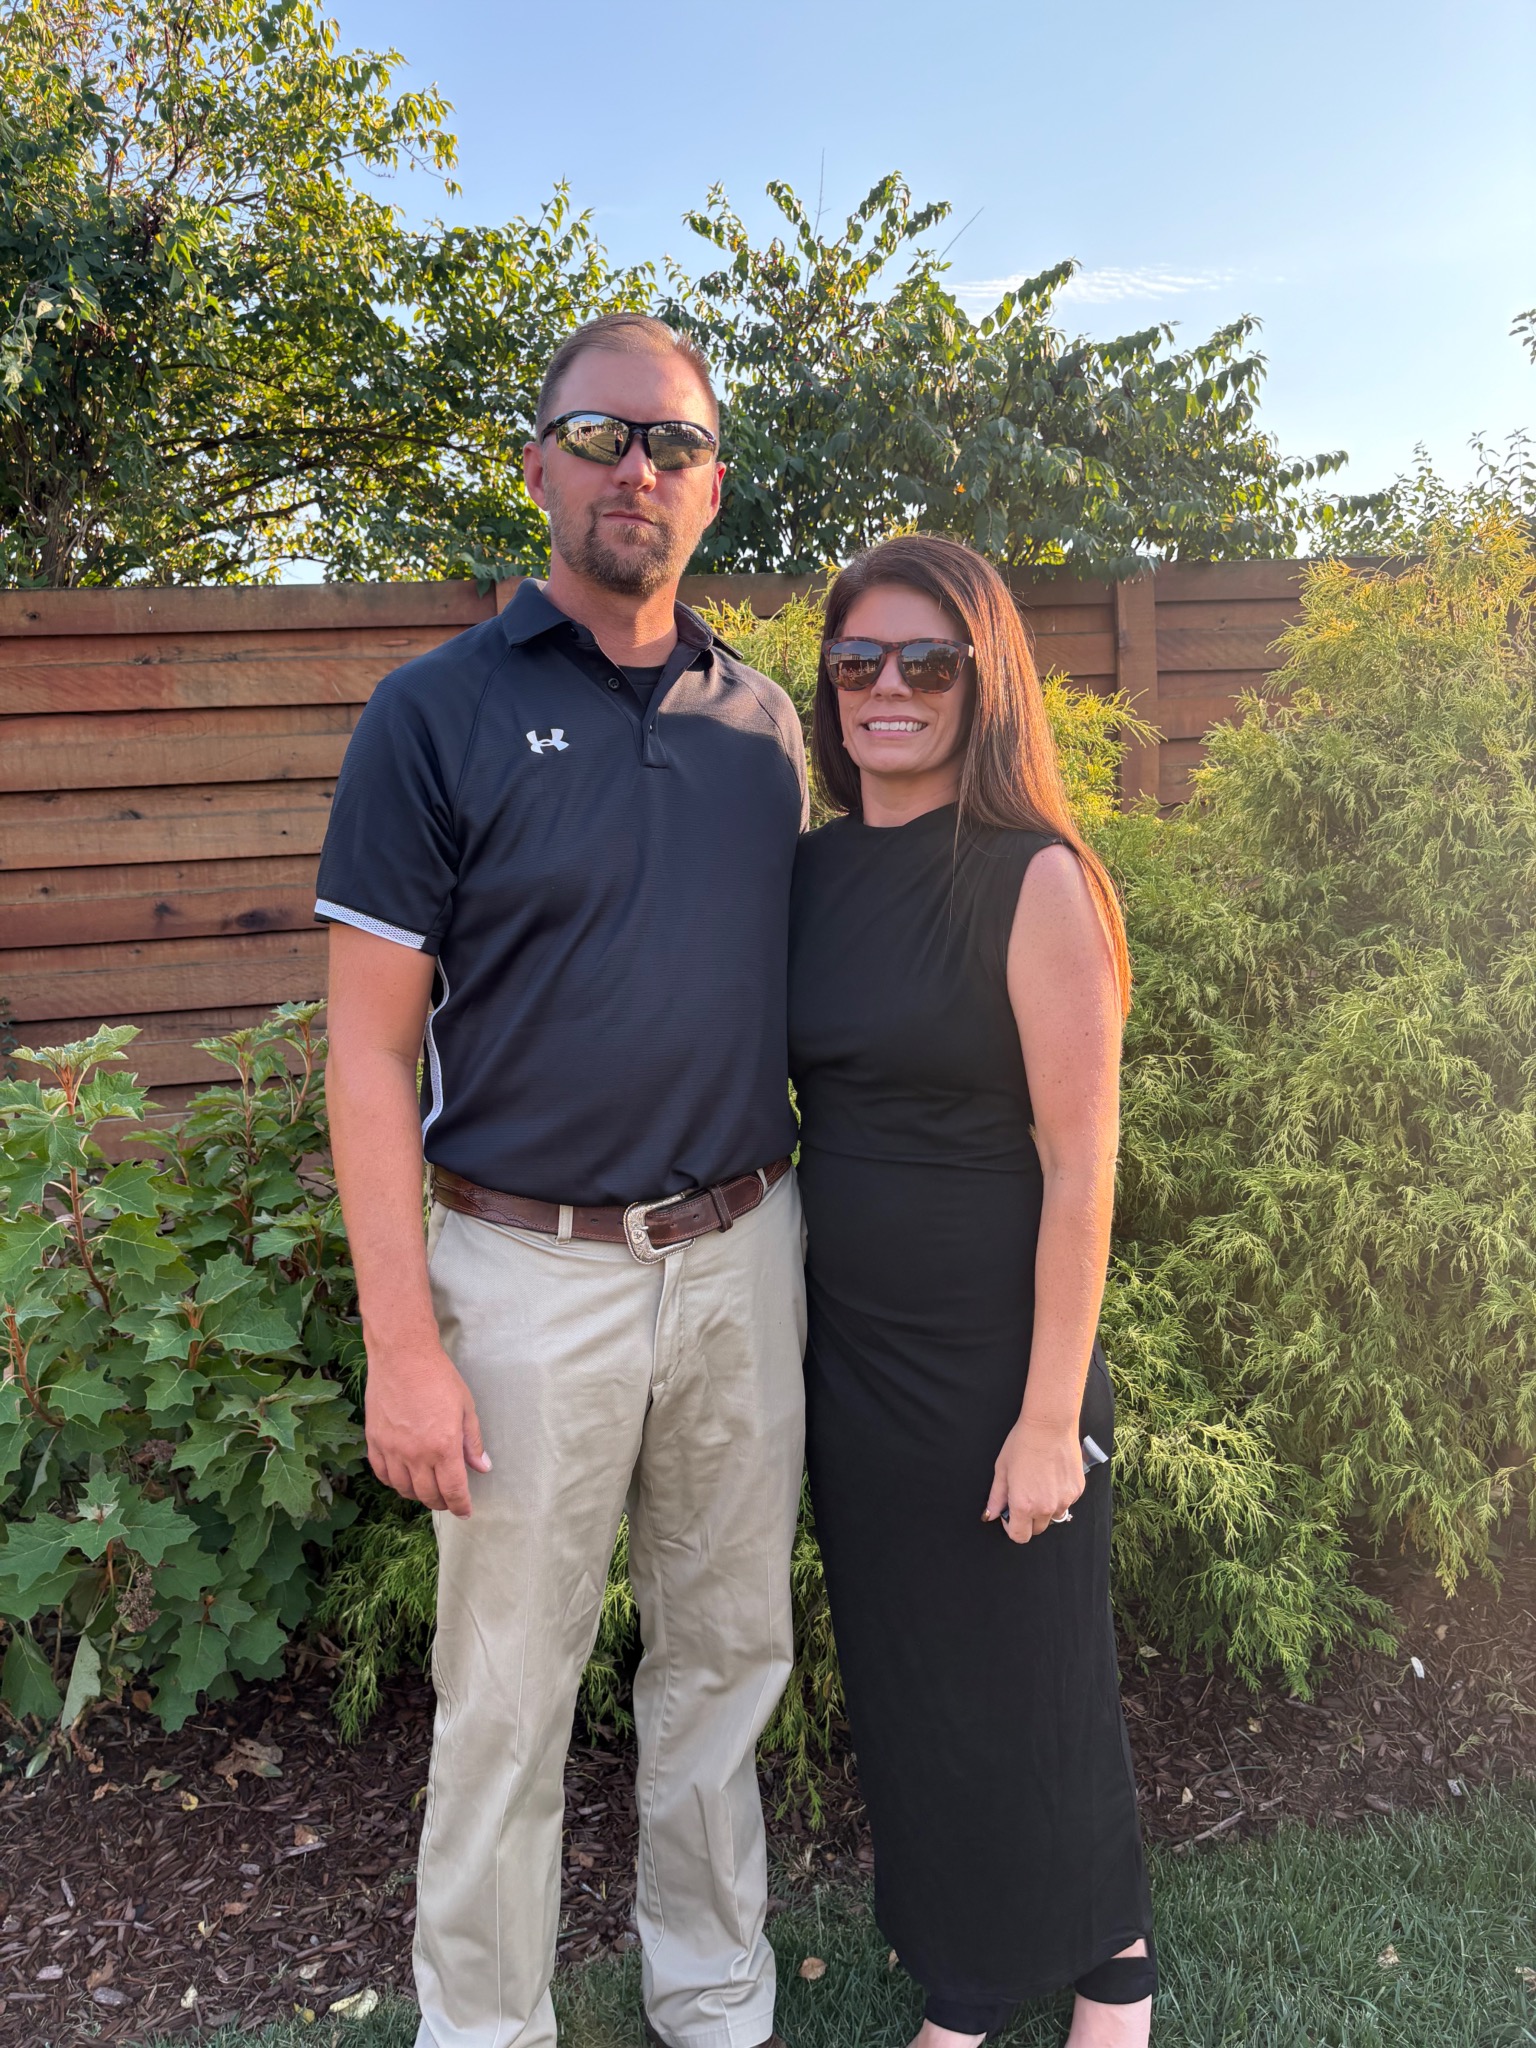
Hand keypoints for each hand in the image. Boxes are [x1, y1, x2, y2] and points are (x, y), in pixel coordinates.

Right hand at [364, 1340, 490, 1517]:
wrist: (403, 1356)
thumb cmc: (438, 1377)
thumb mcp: (465, 1408)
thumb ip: (473, 1442)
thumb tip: (482, 1467)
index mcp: (444, 1446)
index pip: (453, 1490)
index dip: (460, 1506)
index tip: (465, 1511)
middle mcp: (416, 1454)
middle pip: (428, 1495)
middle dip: (441, 1502)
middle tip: (448, 1500)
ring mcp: (392, 1449)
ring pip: (404, 1489)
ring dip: (417, 1494)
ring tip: (427, 1489)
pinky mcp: (374, 1441)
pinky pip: (382, 1474)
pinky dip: (394, 1482)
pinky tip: (403, 1477)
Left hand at [983, 1416, 1083, 1542]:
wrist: (1050, 1426)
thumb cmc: (1023, 1443)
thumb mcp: (1002, 1469)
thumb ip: (996, 1497)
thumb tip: (990, 1514)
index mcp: (1024, 1505)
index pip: (1020, 1536)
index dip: (1012, 1528)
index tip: (1009, 1515)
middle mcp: (1046, 1508)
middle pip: (1037, 1529)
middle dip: (1028, 1519)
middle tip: (1024, 1496)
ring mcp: (1065, 1500)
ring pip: (1054, 1517)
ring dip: (1046, 1509)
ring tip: (1040, 1484)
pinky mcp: (1077, 1490)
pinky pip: (1067, 1502)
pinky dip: (1059, 1496)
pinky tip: (1053, 1476)